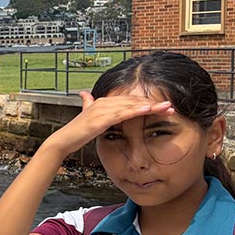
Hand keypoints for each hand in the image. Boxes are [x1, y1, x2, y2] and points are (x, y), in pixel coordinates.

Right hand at [43, 91, 173, 156]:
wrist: (63, 141)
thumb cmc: (75, 132)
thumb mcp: (85, 117)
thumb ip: (87, 104)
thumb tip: (84, 94)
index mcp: (102, 102)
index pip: (129, 100)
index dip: (146, 103)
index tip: (161, 107)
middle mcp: (102, 102)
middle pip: (133, 101)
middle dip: (153, 104)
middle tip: (171, 106)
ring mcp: (101, 110)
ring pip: (131, 106)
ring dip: (151, 106)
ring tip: (167, 108)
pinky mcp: (101, 119)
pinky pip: (122, 113)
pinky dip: (137, 110)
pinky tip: (149, 109)